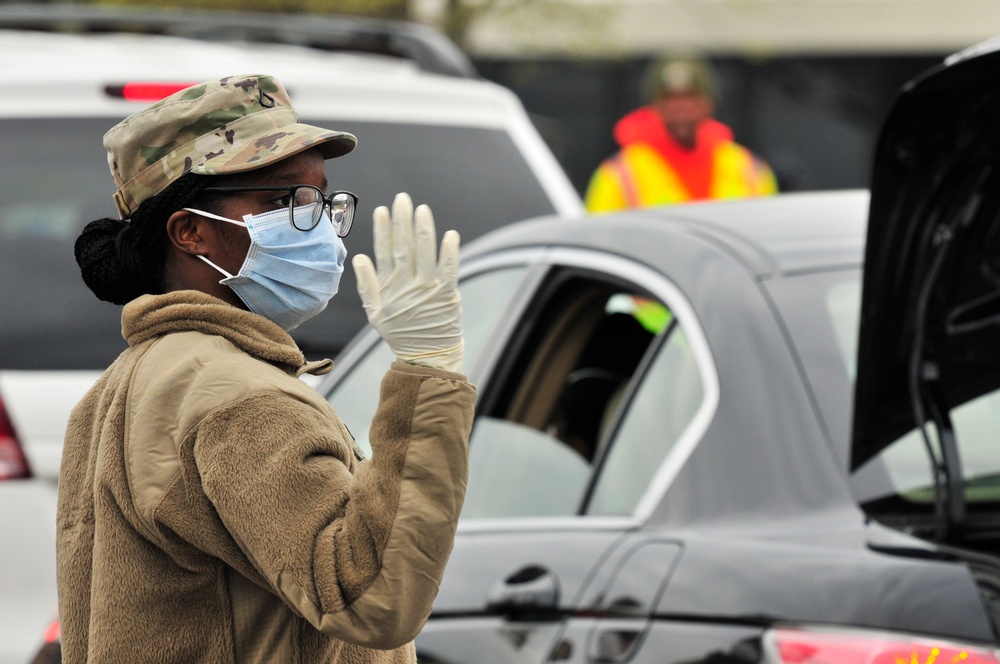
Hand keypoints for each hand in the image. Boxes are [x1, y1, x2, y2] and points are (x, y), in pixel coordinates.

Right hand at [353, 193, 463, 372]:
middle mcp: (407, 285)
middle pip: (403, 247)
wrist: (426, 356)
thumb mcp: (375, 312)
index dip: (382, 230)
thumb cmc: (400, 333)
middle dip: (402, 221)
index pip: (384, 252)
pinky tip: (450, 235)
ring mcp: (427, 289)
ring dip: (423, 230)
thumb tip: (359, 257)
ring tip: (421, 209)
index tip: (382, 210)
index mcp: (389, 287)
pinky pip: (449, 270)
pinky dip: (450, 253)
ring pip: (425, 253)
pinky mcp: (447, 295)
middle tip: (402, 199)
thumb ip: (367, 284)